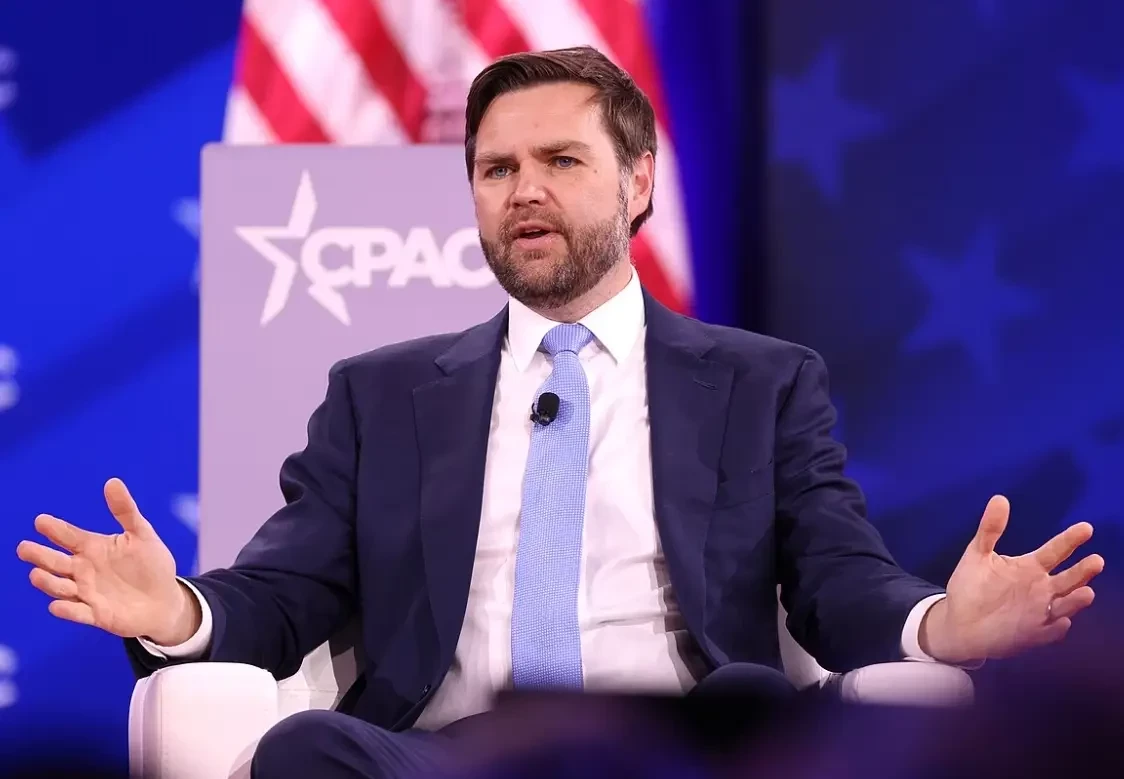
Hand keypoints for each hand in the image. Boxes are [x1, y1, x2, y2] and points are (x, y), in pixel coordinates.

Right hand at [16, 478, 199, 644]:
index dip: (55, 529)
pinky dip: (67, 610)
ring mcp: (88, 593)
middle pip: (56, 562)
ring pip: (61, 587)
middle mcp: (84, 570)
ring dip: (48, 582)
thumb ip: (126, 510)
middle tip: (24, 548)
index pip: (69, 536)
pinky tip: (57, 605)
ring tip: (37, 574)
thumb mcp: (142, 534)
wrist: (165, 600)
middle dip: (39, 555)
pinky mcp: (96, 615)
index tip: (41, 521)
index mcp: (93, 548)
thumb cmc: (152, 565)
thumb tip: (113, 482)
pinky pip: (78, 613)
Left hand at [920, 495, 1104, 663]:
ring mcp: (1040, 612)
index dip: (1070, 540)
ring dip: (1076, 600)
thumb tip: (999, 498)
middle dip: (1083, 571)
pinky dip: (1057, 627)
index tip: (1086, 528)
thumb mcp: (977, 554)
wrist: (960, 621)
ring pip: (1065, 605)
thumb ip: (990, 529)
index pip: (1055, 551)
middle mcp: (1041, 588)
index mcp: (1030, 567)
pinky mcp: (1034, 634)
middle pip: (1068, 578)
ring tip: (1086, 592)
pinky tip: (1061, 622)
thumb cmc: (971, 586)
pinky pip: (1050, 631)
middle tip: (1096, 560)